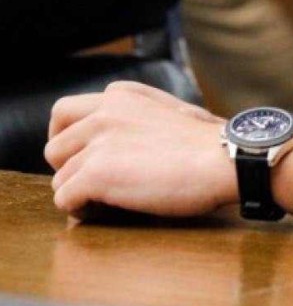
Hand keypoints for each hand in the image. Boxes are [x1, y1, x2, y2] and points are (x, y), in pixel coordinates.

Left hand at [45, 81, 235, 219]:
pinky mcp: (95, 173)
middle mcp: (104, 111)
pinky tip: (107, 210)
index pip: (67, 112)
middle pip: (54, 144)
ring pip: (60, 177)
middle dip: (67, 166)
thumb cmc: (209, 142)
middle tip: (91, 181)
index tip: (92, 156)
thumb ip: (139, 116)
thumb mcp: (170, 110)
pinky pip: (64, 199)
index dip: (74, 140)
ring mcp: (98, 141)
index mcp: (122, 95)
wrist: (225, 158)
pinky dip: (80, 210)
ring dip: (80, 192)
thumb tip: (129, 141)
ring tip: (109, 200)